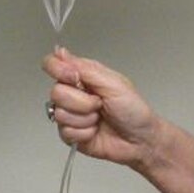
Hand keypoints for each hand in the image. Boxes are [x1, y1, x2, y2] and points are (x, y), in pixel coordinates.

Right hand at [42, 48, 161, 167]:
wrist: (140, 140)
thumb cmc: (134, 110)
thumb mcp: (113, 83)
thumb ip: (84, 68)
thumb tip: (60, 52)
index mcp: (83, 75)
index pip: (53, 64)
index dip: (58, 70)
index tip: (74, 78)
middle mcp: (74, 93)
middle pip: (56, 92)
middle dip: (82, 102)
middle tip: (100, 104)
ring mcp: (71, 114)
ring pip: (59, 114)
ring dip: (85, 119)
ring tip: (100, 118)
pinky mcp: (70, 133)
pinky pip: (65, 132)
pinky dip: (84, 133)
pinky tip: (95, 131)